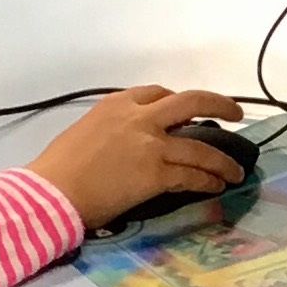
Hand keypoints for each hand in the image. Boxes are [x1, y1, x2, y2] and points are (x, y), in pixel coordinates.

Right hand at [24, 84, 251, 224]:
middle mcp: (139, 117)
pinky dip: (208, 181)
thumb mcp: (85, 130)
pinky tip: (217, 186)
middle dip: (220, 104)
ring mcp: (151, 145)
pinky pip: (192, 175)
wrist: (50, 192)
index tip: (188, 113)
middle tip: (236, 114)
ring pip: (201, 147)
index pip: (156, 93)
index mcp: (117, 104)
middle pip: (192, 102)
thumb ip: (112, 129)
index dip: (177, 102)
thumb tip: (128, 143)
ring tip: (235, 170)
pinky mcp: (157, 174)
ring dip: (222, 160)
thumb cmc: (58, 168)